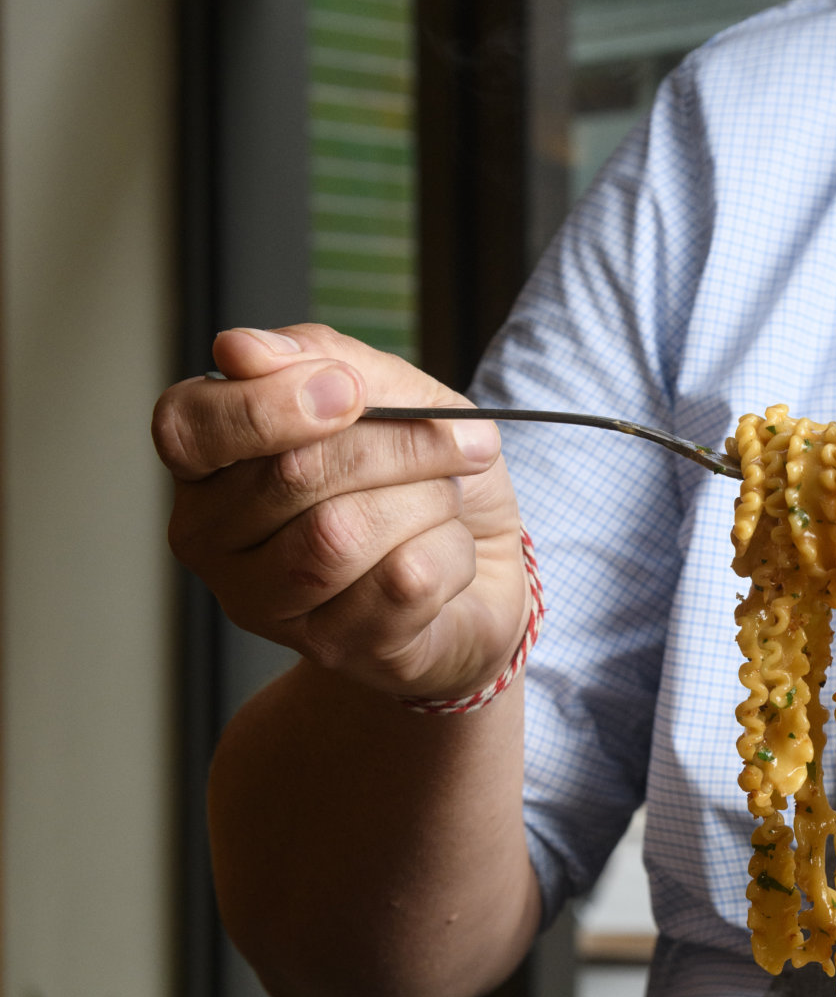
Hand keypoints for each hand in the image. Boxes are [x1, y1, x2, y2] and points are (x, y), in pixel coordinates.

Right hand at [153, 325, 527, 705]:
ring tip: (447, 499)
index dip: (269, 405)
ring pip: (341, 536)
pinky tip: (448, 553)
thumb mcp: (392, 392)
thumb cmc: (418, 474)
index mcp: (207, 461)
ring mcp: (263, 604)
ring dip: (428, 500)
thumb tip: (239, 349)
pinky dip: (452, 550)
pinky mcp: (333, 648)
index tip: (350, 390)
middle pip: (291, 474)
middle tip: (465, 439)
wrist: (485, 565)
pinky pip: (402, 582)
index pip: (189, 426)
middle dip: (398, 445)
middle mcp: (212, 538)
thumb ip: (321, 359)